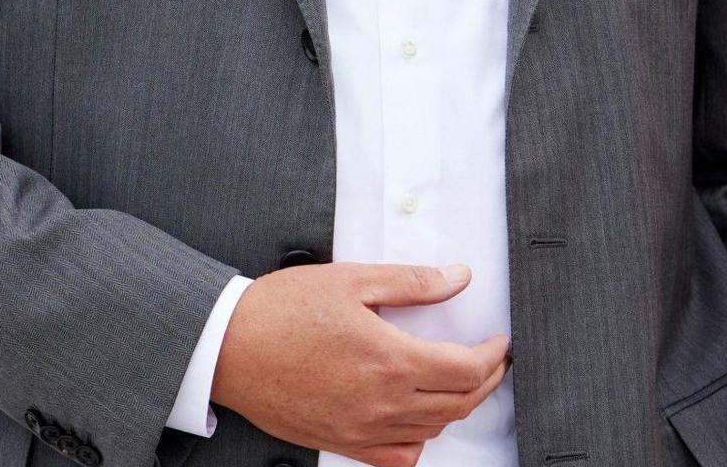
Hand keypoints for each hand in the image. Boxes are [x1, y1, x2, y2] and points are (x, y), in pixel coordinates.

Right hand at [211, 262, 507, 466]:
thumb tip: (458, 278)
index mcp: (390, 360)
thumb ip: (413, 283)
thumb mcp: (353, 280)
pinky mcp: (341, 442)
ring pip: (432, 431)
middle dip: (485, 381)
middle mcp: (382, 403)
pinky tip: (418, 419)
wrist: (227, 348)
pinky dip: (419, 441)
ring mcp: (362, 429)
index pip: (467, 370)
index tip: (499, 342)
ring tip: (460, 383)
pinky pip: (396, 458)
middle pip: (459, 404)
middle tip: (491, 360)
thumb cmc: (281, 312)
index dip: (493, 356)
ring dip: (457, 408)